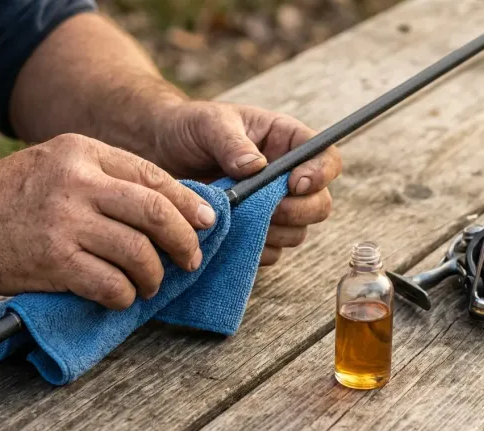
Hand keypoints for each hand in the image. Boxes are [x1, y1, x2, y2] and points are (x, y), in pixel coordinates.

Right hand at [0, 134, 216, 309]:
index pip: (152, 176)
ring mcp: (64, 222)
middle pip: (154, 212)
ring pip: (138, 252)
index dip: (186, 203)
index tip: (205, 222)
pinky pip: (110, 284)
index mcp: (82, 151)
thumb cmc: (9, 196)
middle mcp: (76, 182)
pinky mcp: (53, 261)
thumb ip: (105, 176)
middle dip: (183, 240)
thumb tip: (167, 204)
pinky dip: (125, 295)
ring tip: (152, 283)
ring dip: (154, 275)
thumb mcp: (56, 164)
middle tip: (191, 257)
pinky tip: (122, 296)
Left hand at [152, 102, 341, 265]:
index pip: (325, 158)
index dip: (320, 174)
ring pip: (296, 233)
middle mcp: (285, 177)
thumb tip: (255, 167)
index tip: (294, 184)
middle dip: (297, 211)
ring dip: (272, 231)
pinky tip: (226, 234)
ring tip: (236, 217)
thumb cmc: (188, 129)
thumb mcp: (208, 124)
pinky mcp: (253, 233)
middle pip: (320, 204)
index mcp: (285, 141)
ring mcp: (272, 208)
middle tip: (267, 209)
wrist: (157, 153)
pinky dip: (251, 248)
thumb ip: (232, 143)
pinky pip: (268, 252)